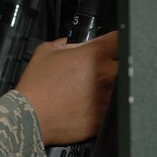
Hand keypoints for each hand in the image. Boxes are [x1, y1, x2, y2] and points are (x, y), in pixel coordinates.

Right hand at [15, 30, 117, 146]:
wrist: (31, 117)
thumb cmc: (37, 86)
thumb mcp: (46, 51)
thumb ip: (66, 42)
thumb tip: (75, 43)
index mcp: (94, 55)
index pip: (120, 39)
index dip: (115, 40)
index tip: (112, 44)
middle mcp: (106, 74)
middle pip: (125, 63)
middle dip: (114, 63)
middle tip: (97, 68)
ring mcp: (109, 98)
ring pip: (121, 86)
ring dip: (110, 85)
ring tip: (89, 89)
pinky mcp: (106, 118)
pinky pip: (113, 107)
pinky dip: (104, 104)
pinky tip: (87, 104)